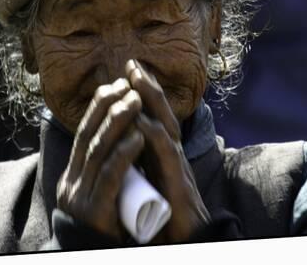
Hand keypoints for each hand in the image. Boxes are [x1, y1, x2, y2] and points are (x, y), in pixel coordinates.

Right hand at [56, 78, 144, 240]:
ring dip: (118, 122)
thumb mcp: (97, 190)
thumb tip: (117, 135)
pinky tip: (138, 137)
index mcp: (72, 174)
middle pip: (88, 135)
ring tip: (135, 101)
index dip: (99, 106)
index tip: (116, 85)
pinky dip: (124, 154)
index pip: (83, 132)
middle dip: (107, 106)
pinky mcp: (94, 211)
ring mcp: (80, 196)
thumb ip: (102, 167)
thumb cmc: (104, 223)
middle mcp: (71, 181)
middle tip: (127, 85)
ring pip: (98, 150)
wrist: (95, 256)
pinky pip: (110, 176)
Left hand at [125, 59, 210, 242]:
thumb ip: (140, 161)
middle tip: (133, 63)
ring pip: (165, 127)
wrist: (183, 242)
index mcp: (162, 155)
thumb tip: (122, 141)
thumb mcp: (149, 181)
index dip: (142, 94)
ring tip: (137, 80)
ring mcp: (177, 169)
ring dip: (152, 102)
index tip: (127, 71)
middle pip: (161, 115)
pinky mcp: (179, 187)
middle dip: (147, 87)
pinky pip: (167, 157)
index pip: (152, 117)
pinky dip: (155, 138)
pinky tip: (142, 122)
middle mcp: (172, 156)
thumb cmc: (165, 214)